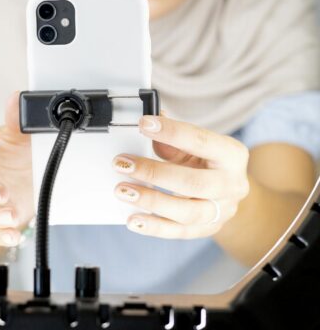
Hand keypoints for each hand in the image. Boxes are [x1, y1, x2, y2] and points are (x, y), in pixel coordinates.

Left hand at [112, 114, 249, 238]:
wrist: (227, 191)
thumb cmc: (207, 161)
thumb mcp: (195, 146)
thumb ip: (173, 140)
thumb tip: (147, 126)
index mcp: (232, 155)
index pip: (201, 141)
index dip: (172, 132)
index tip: (144, 124)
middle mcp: (232, 184)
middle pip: (194, 183)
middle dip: (155, 173)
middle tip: (123, 164)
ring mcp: (222, 211)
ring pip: (187, 213)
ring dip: (151, 202)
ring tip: (123, 191)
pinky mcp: (208, 229)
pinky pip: (180, 232)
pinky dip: (154, 227)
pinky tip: (133, 220)